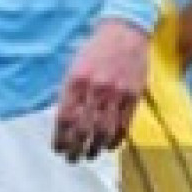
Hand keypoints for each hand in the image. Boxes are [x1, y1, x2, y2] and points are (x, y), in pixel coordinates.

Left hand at [53, 18, 149, 160]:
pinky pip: (124, 125)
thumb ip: (69, 93)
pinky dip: (115, 139)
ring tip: (89, 155)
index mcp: (75, 81)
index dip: (60, 137)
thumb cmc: (95, 49)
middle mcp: (95, 89)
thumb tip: (63, 121)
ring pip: (104, 130)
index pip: (64, 118)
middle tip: (71, 159)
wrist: (125, 32)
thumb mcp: (74, 67)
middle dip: (75, 148)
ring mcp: (116, 93)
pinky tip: (108, 146)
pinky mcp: (133, 96)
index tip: (58, 149)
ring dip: (95, 147)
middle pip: (83, 128)